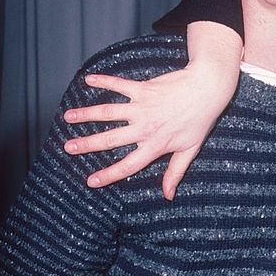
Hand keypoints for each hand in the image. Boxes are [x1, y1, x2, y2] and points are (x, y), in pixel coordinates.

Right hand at [63, 62, 236, 198]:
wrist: (207, 89)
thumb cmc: (200, 120)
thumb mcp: (190, 150)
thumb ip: (175, 172)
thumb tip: (168, 195)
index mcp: (156, 146)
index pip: (128, 165)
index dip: (109, 174)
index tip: (90, 181)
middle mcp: (145, 128)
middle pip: (111, 139)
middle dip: (87, 145)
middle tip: (68, 148)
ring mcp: (142, 107)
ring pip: (108, 112)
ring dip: (86, 114)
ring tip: (68, 117)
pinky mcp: (143, 89)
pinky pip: (119, 85)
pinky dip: (103, 81)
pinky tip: (88, 80)